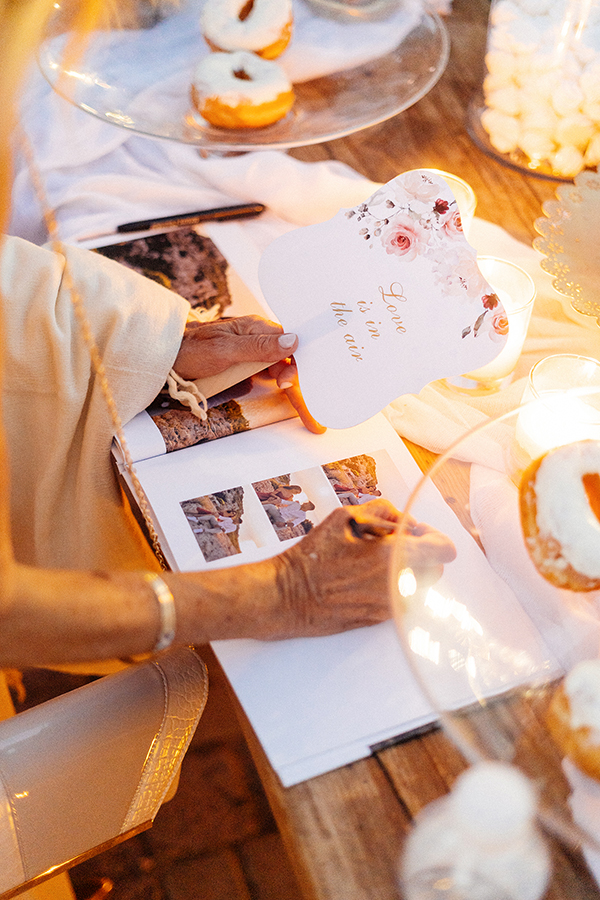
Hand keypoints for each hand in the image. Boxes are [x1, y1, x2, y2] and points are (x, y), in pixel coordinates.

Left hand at [174, 314, 325, 434]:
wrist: (163, 356)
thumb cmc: (188, 349)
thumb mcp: (223, 350)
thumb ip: (258, 347)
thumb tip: (292, 341)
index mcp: (257, 328)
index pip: (290, 347)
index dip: (297, 370)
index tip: (293, 389)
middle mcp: (258, 340)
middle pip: (289, 365)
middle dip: (302, 390)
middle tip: (314, 420)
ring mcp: (252, 354)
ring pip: (282, 373)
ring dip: (295, 394)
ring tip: (310, 417)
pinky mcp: (245, 366)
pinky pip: (270, 378)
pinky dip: (282, 391)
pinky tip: (293, 402)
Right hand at [266, 500, 454, 638]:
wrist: (287, 597)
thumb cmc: (311, 558)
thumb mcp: (343, 518)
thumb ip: (382, 512)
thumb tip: (403, 521)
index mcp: (392, 556)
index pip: (444, 549)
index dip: (434, 536)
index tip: (416, 532)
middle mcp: (397, 585)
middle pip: (436, 569)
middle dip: (420, 553)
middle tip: (392, 543)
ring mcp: (390, 606)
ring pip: (419, 586)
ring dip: (406, 571)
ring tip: (373, 562)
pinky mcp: (380, 620)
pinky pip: (401, 600)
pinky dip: (391, 587)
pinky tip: (363, 578)